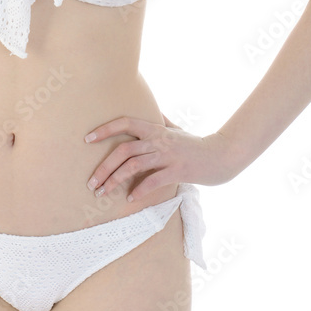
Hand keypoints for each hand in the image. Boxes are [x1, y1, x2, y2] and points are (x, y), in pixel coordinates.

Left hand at [84, 112, 238, 202]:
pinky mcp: (178, 171)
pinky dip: (139, 190)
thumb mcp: (177, 129)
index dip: (105, 129)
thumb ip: (162, 121)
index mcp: (156, 129)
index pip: (126, 123)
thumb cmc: (196, 144)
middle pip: (124, 150)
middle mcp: (159, 140)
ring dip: (114, 180)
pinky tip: (130, 198)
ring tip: (103, 192)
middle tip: (91, 182)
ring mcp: (168, 155)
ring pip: (134, 165)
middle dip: (103, 166)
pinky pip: (153, 181)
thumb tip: (153, 111)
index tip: (87, 139)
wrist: (222, 155)